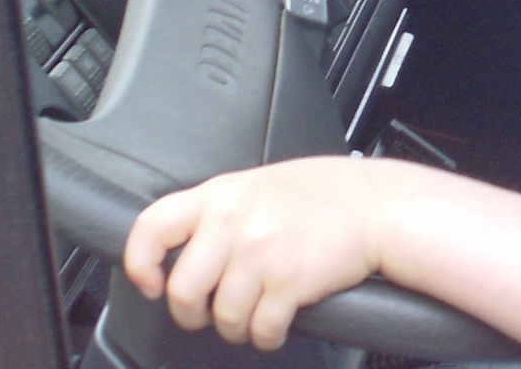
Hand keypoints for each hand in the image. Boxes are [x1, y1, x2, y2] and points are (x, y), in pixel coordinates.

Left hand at [123, 156, 393, 350]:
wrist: (381, 206)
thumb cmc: (328, 195)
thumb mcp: (264, 184)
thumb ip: (224, 209)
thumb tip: (188, 247)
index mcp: (224, 194)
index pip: (152, 226)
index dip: (140, 262)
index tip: (151, 282)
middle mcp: (235, 223)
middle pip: (182, 290)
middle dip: (192, 314)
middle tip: (207, 313)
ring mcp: (262, 254)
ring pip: (222, 317)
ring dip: (235, 328)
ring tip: (251, 319)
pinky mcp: (288, 283)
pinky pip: (260, 329)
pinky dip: (266, 336)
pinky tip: (276, 326)